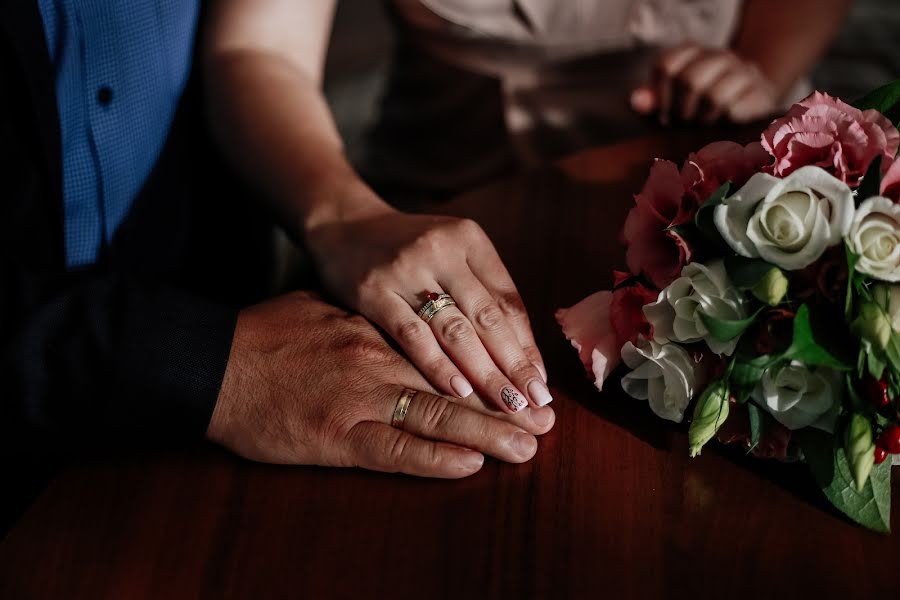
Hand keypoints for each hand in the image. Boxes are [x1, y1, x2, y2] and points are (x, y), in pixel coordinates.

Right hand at [207, 292, 554, 477]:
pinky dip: (435, 458)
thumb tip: (404, 321)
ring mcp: (360, 399)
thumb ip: (367, 316)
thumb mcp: (322, 307)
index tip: (523, 380)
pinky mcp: (337, 438)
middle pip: (455, 382)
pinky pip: (395, 450)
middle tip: (545, 419)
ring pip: (436, 416)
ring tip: (527, 446)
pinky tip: (471, 464)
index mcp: (377, 328)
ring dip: (486, 433)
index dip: (490, 366)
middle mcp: (378, 360)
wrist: (212, 363)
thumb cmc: (266, 334)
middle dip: (504, 403)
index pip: (447, 347)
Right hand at [306, 207, 551, 415]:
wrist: (344, 225)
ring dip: (484, 372)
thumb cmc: (408, 249)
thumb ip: (483, 292)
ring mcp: (406, 269)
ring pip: (455, 329)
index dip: (527, 345)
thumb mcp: (451, 254)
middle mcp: (441, 249)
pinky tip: (458, 391)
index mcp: (469, 239)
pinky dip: (437, 365)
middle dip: (514, 365)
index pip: (508, 300)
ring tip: (507, 404)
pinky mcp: (373, 290)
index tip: (541, 383)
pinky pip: (412, 334)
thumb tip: (525, 356)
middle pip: (488, 317)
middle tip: (535, 403)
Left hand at [631, 44, 779, 124]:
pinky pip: (735, 109)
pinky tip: (725, 125)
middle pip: (690, 80)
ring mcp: (743, 71)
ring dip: (704, 119)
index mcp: (693, 53)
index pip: (667, 65)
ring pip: (714, 95)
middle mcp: (719, 56)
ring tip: (705, 124)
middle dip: (682, 110)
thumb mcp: (672, 101)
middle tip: (685, 123)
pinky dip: (724, 123)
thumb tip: (636, 101)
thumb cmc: (702, 106)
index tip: (664, 115)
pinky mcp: (761, 91)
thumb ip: (653, 100)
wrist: (750, 105)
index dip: (660, 96)